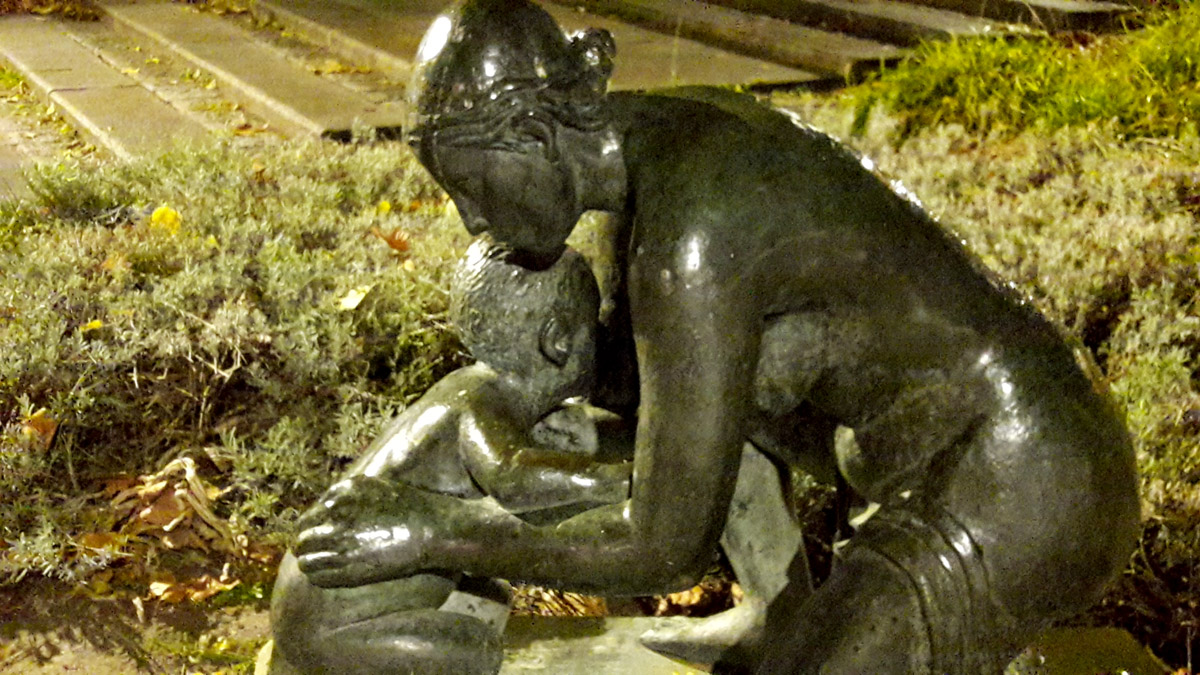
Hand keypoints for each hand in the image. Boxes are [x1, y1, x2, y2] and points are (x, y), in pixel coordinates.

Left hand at [294, 475, 431, 587]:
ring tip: (318, 564)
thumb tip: (323, 508)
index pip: (308, 518)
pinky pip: (319, 577)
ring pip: (306, 560)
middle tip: (313, 550)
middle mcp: (336, 520)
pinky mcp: (350, 569)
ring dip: (310, 562)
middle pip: (302, 538)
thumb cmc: (407, 505)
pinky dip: (319, 576)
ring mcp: (341, 546)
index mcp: (340, 497)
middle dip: (305, 545)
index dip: (310, 528)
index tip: (316, 535)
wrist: (429, 528)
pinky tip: (327, 574)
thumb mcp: (372, 486)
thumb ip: (343, 495)